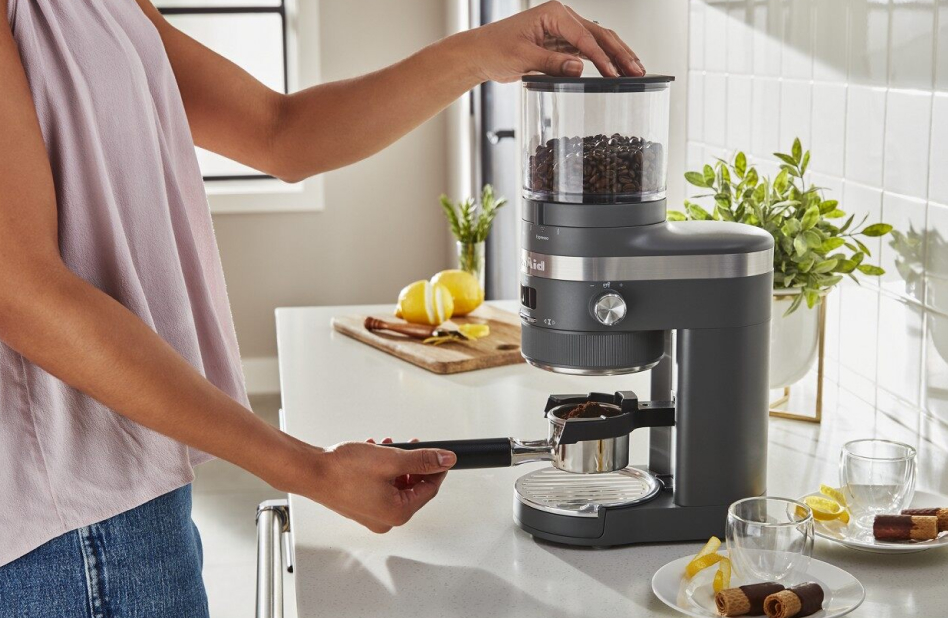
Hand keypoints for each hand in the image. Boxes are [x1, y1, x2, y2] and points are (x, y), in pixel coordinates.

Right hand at [292, 438, 456, 533]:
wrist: (310, 472)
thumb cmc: (342, 471)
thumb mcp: (391, 459)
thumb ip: (421, 460)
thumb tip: (445, 460)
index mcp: (397, 513)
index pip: (429, 490)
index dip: (436, 469)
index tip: (440, 455)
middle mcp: (385, 519)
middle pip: (412, 488)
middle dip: (413, 464)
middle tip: (412, 446)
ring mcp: (371, 514)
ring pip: (395, 485)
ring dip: (396, 464)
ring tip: (388, 446)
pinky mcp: (360, 505)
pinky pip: (380, 487)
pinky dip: (381, 470)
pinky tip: (374, 453)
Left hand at [462, 1, 644, 83]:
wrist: (480, 53)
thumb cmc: (495, 49)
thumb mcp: (522, 58)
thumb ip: (551, 63)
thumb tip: (580, 68)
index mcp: (554, 14)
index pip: (585, 37)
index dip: (602, 57)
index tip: (614, 74)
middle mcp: (562, 18)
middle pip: (600, 35)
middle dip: (620, 53)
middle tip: (638, 71)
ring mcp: (564, 30)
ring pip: (598, 42)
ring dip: (616, 56)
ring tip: (635, 71)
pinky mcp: (562, 43)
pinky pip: (588, 50)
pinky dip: (603, 61)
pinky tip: (615, 70)